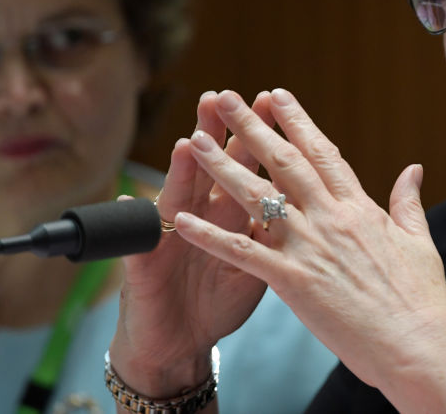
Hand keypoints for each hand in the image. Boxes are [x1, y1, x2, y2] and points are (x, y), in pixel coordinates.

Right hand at [109, 92, 271, 396]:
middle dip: (218, 134)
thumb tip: (313, 197)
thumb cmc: (218, 301)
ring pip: (176, 198)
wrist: (180, 346)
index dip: (260, 136)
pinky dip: (138, 228)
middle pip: (210, 169)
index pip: (248, 166)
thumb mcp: (257, 264)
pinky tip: (132, 203)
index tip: (273, 100)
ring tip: (187, 144)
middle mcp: (199, 218)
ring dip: (181, 172)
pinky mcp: (145, 269)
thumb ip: (276, 229)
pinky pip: (140, 247)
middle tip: (221, 98)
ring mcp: (169, 239)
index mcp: (231, 214)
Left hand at [171, 88, 445, 411]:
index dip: (297, 122)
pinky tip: (184, 220)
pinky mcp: (292, 281)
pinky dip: (211, 236)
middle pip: (285, 162)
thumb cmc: (422, 297)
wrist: (417, 343)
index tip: (277, 95)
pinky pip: (243, 253)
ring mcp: (310, 247)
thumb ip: (408, 201)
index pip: (323, 153)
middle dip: (252, 127)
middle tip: (225, 99)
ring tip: (197, 140)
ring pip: (258, 198)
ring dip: (223, 167)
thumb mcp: (420, 240)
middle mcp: (331, 218)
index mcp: (360, 208)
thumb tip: (414, 168)